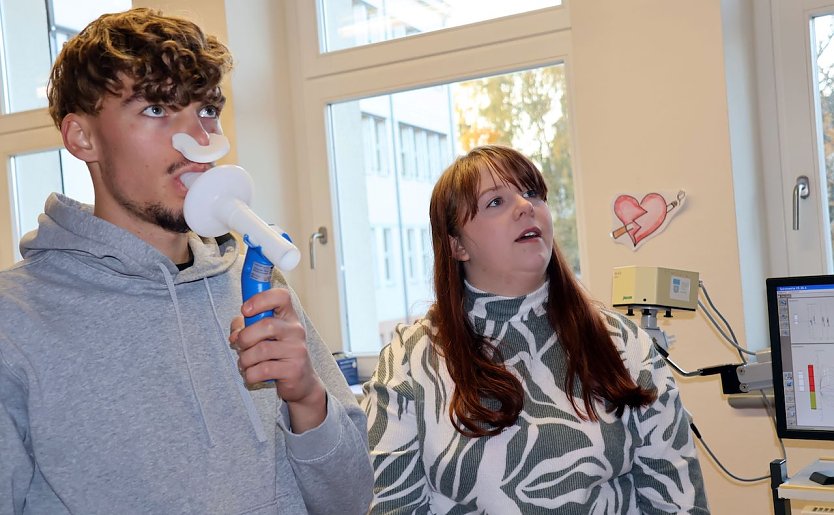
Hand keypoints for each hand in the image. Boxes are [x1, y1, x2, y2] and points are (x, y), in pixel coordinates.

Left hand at [229, 288, 326, 431]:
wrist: (300, 382)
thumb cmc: (277, 355)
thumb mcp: (262, 336)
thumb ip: (246, 327)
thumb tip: (235, 332)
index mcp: (288, 317)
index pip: (281, 296)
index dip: (261, 299)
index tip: (245, 310)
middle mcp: (296, 330)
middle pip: (267, 325)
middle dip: (245, 337)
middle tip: (240, 346)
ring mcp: (297, 350)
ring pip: (261, 350)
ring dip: (245, 359)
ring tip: (245, 363)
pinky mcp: (294, 369)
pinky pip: (263, 370)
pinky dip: (250, 374)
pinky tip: (252, 374)